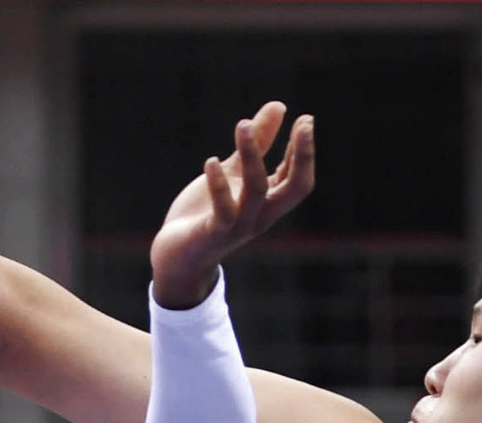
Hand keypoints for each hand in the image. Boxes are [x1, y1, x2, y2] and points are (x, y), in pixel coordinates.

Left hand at [150, 101, 314, 309]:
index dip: (304, 150)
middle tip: (304, 123)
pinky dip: (218, 186)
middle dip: (303, 156)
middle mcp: (261, 215)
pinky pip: (223, 210)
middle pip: (295, 188)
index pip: (298, 177)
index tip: (305, 120)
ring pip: (257, 190)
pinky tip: (211, 161)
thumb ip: (257, 144)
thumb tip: (279, 107)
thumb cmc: (206, 213)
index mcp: (268, 202)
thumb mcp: (234, 172)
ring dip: (252, 156)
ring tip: (243, 125)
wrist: (177, 257)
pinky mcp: (213, 233)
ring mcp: (239, 225)